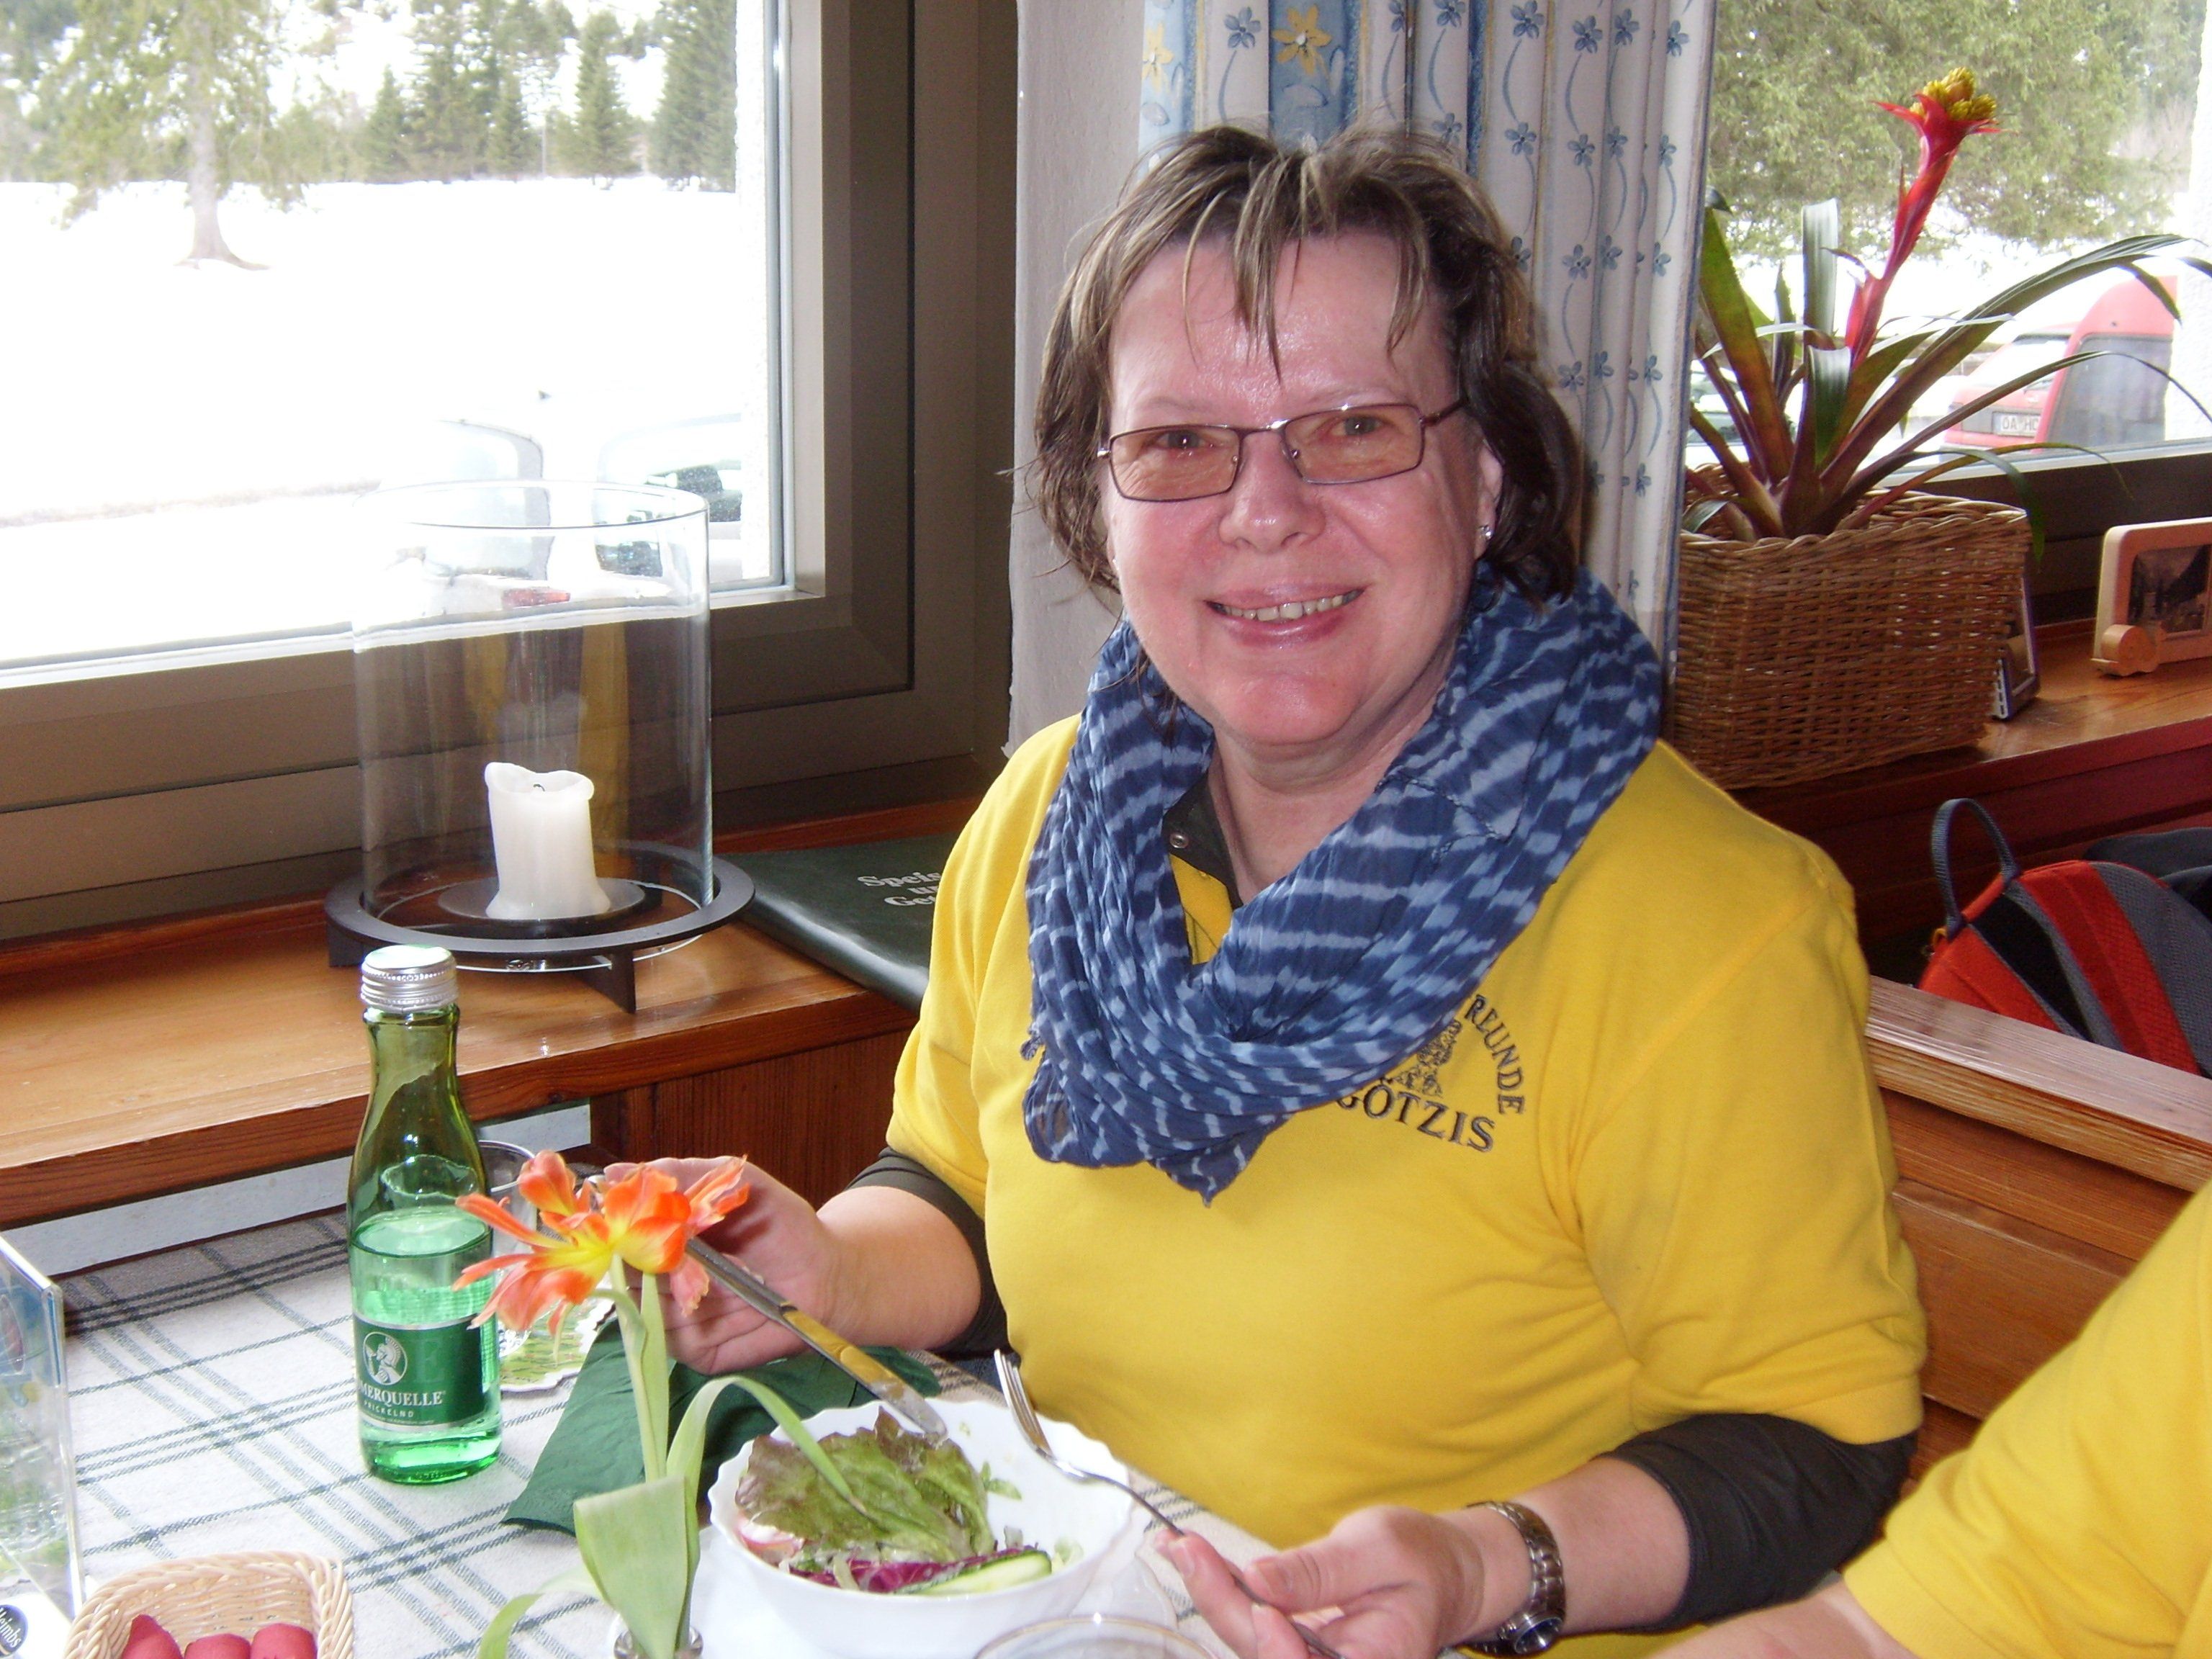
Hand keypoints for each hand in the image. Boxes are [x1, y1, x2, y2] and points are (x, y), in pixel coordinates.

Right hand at [615, 1157, 836, 1373]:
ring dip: (663, 1289)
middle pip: (620, 1274)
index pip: (616, 1236)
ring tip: (704, 1270)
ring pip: (639, 1307)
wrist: (829, 1277)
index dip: (610, 1228)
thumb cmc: (785, 1227)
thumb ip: (686, 1175)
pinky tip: (714, 1299)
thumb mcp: (741, 1184)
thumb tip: (613, 1173)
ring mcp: (675, 1318)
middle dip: (631, 1259)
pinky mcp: (693, 1350)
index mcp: (663, 1239)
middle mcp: (662, 1280)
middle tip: (659, 1244)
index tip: (611, 1218)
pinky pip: (669, 1339)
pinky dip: (684, 1320)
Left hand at [1165, 1506, 1496, 1658]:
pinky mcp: (1294, 1644)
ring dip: (1212, 1595)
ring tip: (1179, 1546)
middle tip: (1187, 1549)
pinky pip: (1253, 1626)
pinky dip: (1223, 1591)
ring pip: (1250, 1642)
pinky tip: (1194, 1557)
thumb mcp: (1380, 1549)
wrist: (1443, 1573)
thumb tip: (1258, 1579)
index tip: (1261, 1607)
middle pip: (1267, 1654)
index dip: (1279, 1648)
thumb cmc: (1423, 1558)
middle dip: (1222, 1604)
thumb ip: (1321, 1571)